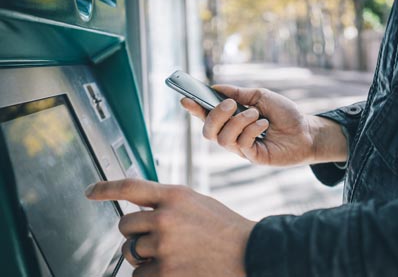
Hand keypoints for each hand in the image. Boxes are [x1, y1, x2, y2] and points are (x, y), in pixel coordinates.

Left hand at [86, 179, 254, 276]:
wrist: (249, 252)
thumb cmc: (224, 228)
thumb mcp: (196, 203)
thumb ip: (168, 203)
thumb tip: (140, 212)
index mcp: (174, 196)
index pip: (131, 187)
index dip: (106, 188)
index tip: (91, 191)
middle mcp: (164, 218)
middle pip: (125, 226)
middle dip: (135, 233)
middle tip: (157, 238)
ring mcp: (163, 246)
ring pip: (131, 252)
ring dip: (145, 256)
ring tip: (173, 254)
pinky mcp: (165, 272)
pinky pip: (140, 275)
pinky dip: (152, 274)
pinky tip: (174, 268)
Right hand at [181, 85, 346, 165]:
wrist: (306, 131)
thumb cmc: (284, 114)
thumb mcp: (261, 96)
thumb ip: (239, 94)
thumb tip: (216, 87)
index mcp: (231, 120)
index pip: (206, 116)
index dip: (194, 109)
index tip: (185, 99)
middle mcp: (232, 135)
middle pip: (208, 132)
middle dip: (215, 116)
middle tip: (230, 104)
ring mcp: (241, 148)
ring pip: (223, 138)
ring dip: (238, 121)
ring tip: (256, 114)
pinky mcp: (253, 157)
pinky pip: (241, 144)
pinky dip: (251, 130)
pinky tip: (264, 125)